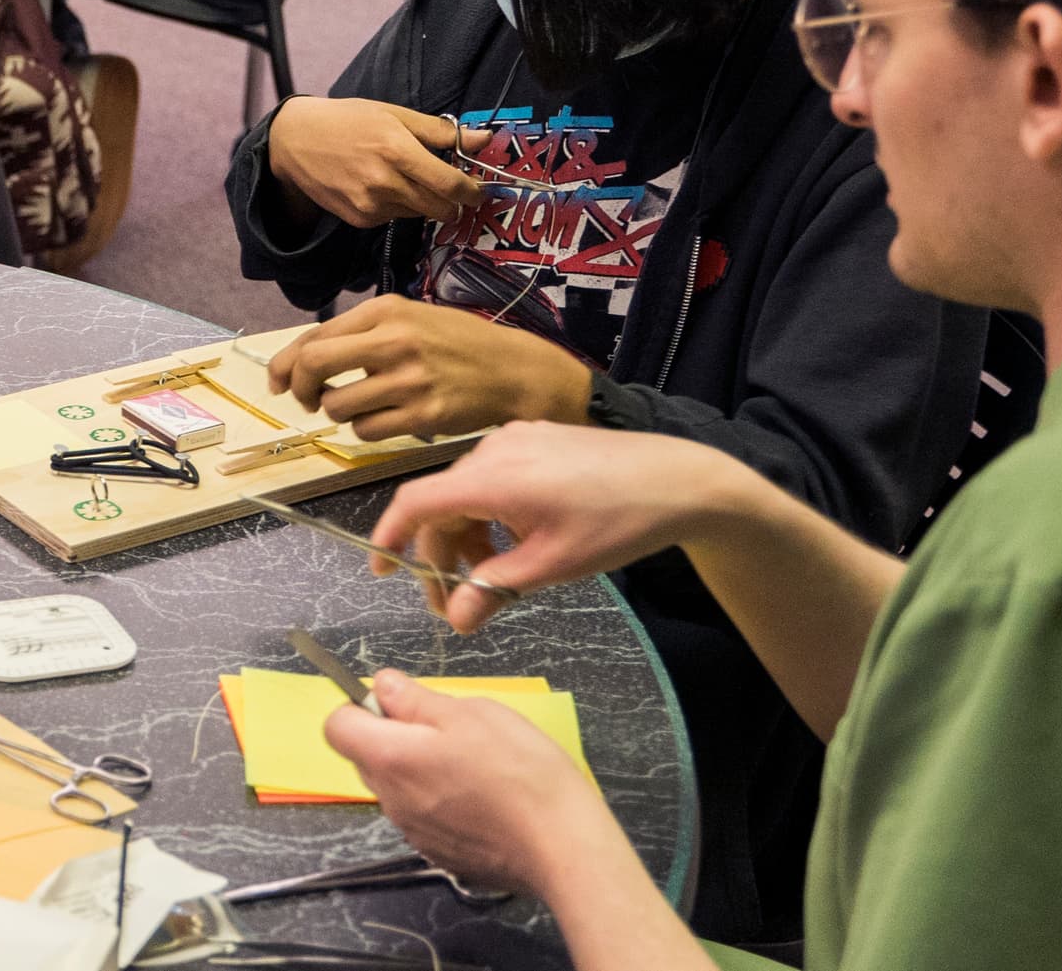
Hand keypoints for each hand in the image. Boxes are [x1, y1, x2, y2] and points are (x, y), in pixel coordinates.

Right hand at [265, 97, 477, 226]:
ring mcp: (370, 205)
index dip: (473, 191)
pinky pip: (394, 218)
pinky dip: (396, 205)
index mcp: (397, 151)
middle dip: (452, 201)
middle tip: (448, 185)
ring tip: (401, 176)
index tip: (479, 190)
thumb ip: (442, 131)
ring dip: (422, 201)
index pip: (451, 185)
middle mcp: (384, 182)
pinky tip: (378, 185)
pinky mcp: (359, 220)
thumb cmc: (348, 120)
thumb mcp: (395, 114)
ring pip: (419, 214)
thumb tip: (485, 139)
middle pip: (441, 208)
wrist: (295, 141)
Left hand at [270, 295, 590, 441]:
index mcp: (386, 311)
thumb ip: (360, 332)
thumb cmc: (457, 344)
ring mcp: (410, 380)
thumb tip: (302, 357)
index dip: (285, 363)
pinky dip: (365, 429)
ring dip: (337, 411)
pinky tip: (383, 418)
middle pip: (314, 365)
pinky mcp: (424, 415)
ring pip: (338, 405)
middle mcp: (395, 341)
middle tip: (307, 399)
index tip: (278, 381)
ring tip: (360, 406)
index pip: (314, 337)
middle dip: (298, 387)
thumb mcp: (409, 318)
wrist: (513, 370)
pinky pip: (367, 431)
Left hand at [322, 670, 619, 897]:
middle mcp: (390, 800)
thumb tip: (382, 685)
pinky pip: (422, 816)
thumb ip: (416, 700)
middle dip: (393, 737)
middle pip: (366, 757)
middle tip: (448, 730)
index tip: (400, 704)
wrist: (562, 846)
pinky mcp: (438, 854)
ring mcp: (412, 832)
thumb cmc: (520, 771)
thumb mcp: (472, 714)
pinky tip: (481, 799)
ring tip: (472, 765)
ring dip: (417, 771)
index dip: (360, 708)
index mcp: (390, 758)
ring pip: (396, 787)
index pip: (336, 727)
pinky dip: (438, 802)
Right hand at [369, 420, 764, 633]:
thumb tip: (454, 621)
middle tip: (456, 603)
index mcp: (490, 478)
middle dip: (440, 555)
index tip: (382, 571)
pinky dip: (490, 515)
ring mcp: (515, 440)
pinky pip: (493, 479)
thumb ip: (495, 590)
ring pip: (468, 493)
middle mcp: (492, 450)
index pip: (414, 503)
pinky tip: (517, 541)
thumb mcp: (552, 566)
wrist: (679, 479)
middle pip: (443, 504)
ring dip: (468, 537)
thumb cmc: (616, 522)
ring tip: (494, 577)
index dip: (389, 537)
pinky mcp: (535, 439)